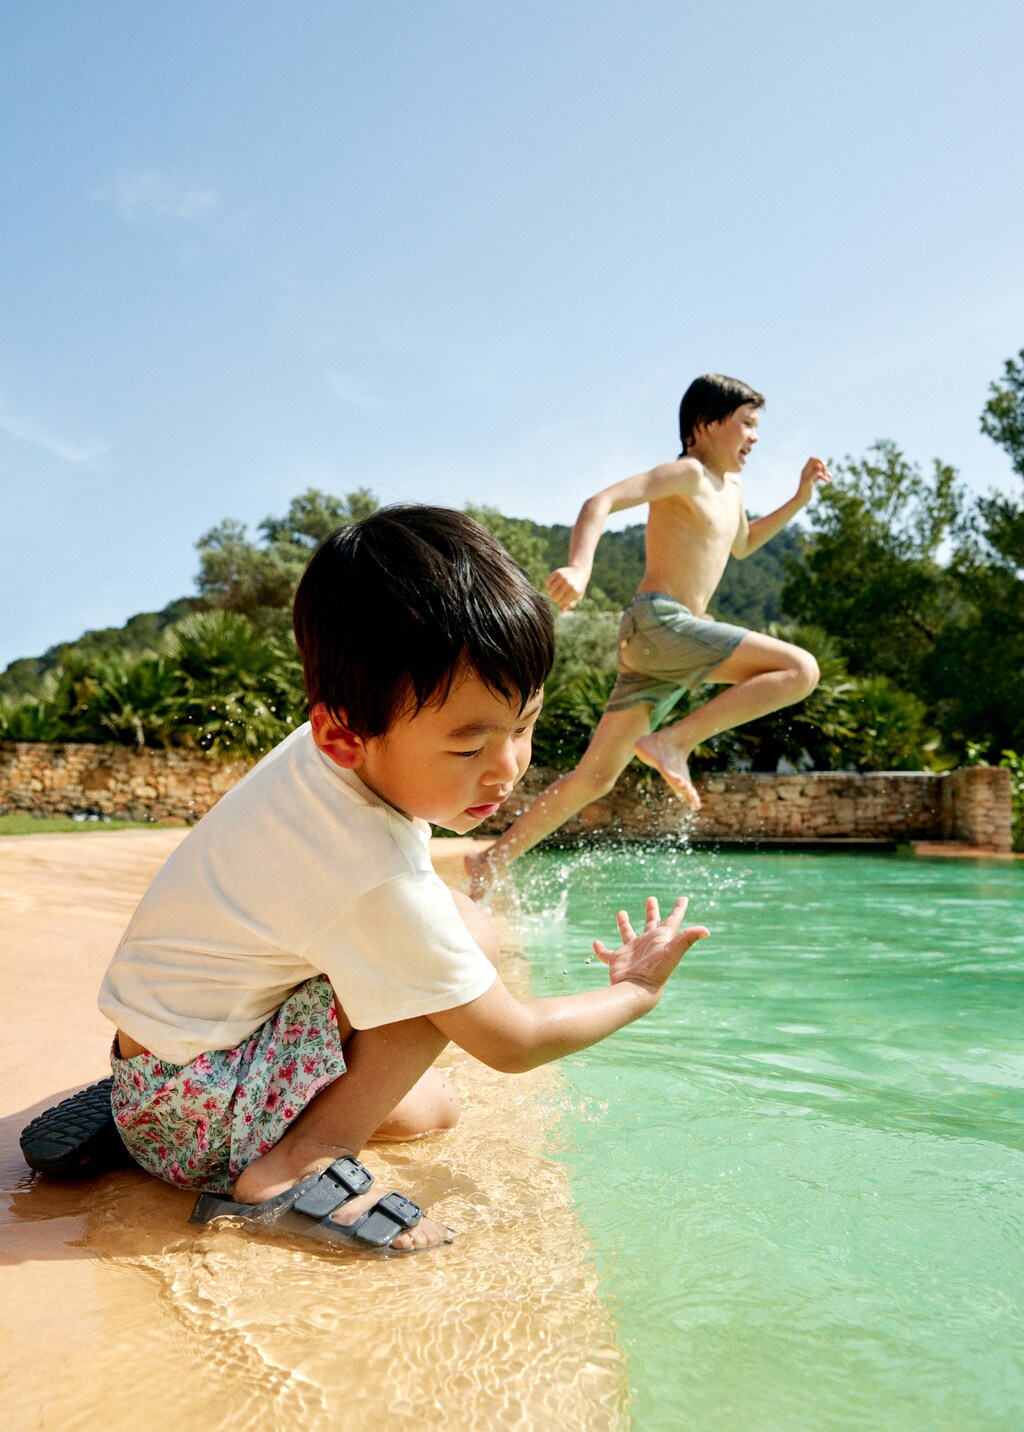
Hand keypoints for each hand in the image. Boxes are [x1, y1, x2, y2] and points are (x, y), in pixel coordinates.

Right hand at [545, 565, 588, 611]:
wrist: (580, 571)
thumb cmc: (578, 587)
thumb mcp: (577, 597)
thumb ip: (570, 605)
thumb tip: (562, 611)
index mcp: (574, 591)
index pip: (560, 602)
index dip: (561, 602)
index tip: (564, 599)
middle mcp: (568, 584)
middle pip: (553, 597)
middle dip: (555, 598)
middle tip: (560, 594)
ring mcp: (562, 577)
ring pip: (549, 590)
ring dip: (551, 591)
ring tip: (557, 589)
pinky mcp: (557, 572)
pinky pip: (547, 581)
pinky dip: (548, 583)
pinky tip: (554, 583)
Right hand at [593, 896, 708, 998]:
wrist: (637, 991)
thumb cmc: (656, 971)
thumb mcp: (673, 951)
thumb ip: (687, 939)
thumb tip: (707, 930)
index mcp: (662, 940)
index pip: (673, 921)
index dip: (679, 909)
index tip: (683, 898)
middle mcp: (648, 944)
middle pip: (651, 923)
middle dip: (652, 911)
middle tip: (651, 899)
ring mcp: (632, 952)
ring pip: (628, 934)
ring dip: (624, 924)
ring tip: (621, 912)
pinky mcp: (617, 960)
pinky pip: (607, 953)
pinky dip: (600, 949)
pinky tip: (596, 943)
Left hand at [797, 457, 830, 499]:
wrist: (802, 499)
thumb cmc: (804, 490)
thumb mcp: (809, 481)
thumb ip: (814, 473)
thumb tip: (820, 466)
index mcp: (806, 469)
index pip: (812, 459)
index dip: (819, 460)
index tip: (824, 465)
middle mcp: (808, 471)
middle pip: (818, 464)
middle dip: (823, 468)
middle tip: (825, 474)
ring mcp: (811, 476)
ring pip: (820, 470)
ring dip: (826, 472)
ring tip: (830, 477)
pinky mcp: (813, 481)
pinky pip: (820, 476)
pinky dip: (824, 478)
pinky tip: (827, 482)